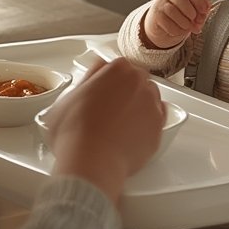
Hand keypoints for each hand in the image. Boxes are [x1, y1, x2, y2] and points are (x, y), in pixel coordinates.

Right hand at [44, 57, 164, 202]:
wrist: (91, 161)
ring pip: (149, 99)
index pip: (117, 67)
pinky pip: (157, 120)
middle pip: (136, 81)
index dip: (107, 80)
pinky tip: (132, 132)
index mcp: (117, 69)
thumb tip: (95, 75)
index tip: (102, 91)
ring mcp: (152, 104)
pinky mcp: (159, 126)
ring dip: (138, 106)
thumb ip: (88, 79)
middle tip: (109, 109)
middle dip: (125, 92)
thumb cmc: (75, 132)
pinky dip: (147, 124)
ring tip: (119, 123)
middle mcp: (139, 83)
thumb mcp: (69, 96)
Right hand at [143, 0, 209, 48]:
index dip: (200, 1)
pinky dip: (176, 29)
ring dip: (184, 22)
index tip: (205, 11)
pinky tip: (179, 31)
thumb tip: (205, 11)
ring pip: (172, 10)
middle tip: (195, 22)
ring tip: (188, 28)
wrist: (161, 26)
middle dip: (191, 12)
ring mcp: (161, 4)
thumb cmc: (179, 18)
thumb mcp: (192, 13)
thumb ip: (200, 12)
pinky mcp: (156, 16)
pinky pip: (166, 22)